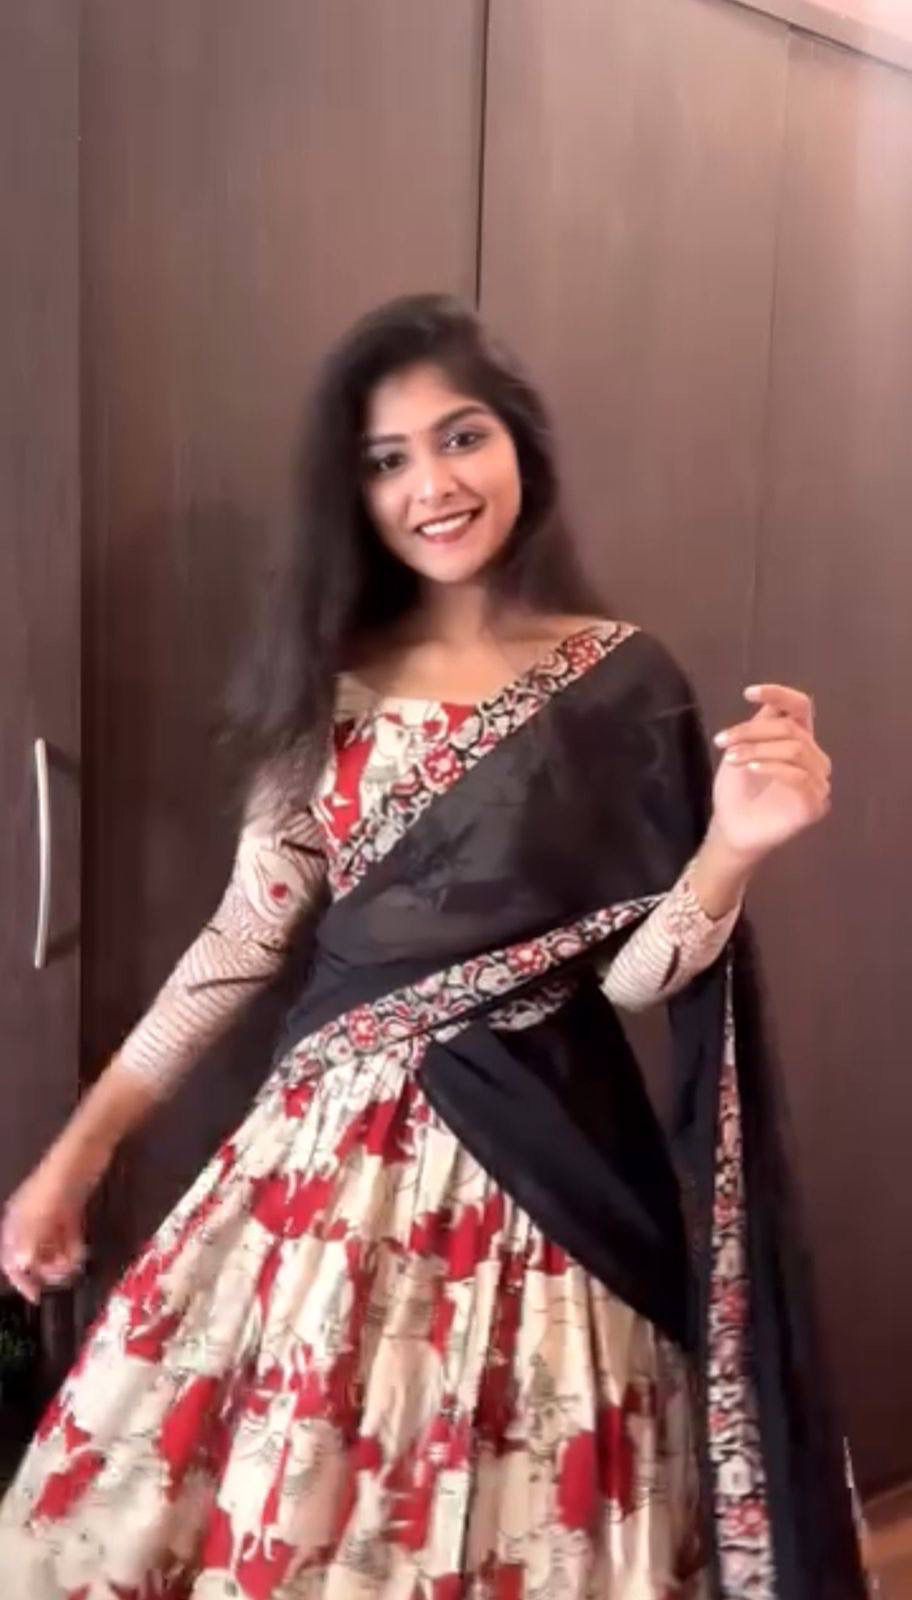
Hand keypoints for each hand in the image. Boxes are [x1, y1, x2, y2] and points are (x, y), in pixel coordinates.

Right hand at [1, 1153, 90, 1304]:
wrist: (89, 1147)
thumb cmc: (62, 1174)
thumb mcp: (46, 1205)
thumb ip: (32, 1232)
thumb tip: (21, 1263)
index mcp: (17, 1217)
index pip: (11, 1256)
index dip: (20, 1278)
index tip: (37, 1296)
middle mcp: (30, 1219)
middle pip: (32, 1255)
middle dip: (47, 1269)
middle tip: (66, 1272)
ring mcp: (51, 1215)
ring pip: (51, 1249)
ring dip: (62, 1260)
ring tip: (78, 1260)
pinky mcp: (70, 1211)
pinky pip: (67, 1238)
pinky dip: (73, 1248)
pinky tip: (83, 1251)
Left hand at [711, 684, 831, 865]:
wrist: (732, 829)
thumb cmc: (736, 791)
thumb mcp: (742, 750)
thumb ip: (758, 726)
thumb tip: (768, 700)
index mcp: (798, 741)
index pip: (801, 708)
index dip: (779, 694)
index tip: (748, 692)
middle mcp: (813, 758)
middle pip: (791, 728)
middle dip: (752, 731)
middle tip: (722, 741)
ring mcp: (817, 782)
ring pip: (794, 749)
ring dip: (757, 749)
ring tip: (731, 759)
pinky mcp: (815, 805)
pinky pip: (799, 777)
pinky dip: (773, 768)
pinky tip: (751, 769)